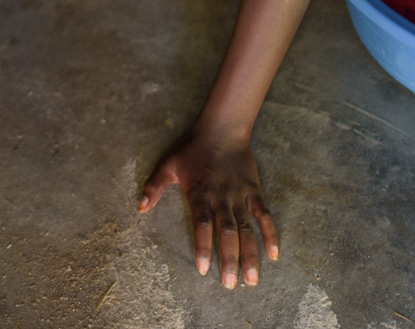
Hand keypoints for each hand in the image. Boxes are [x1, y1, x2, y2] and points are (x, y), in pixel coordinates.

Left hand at [139, 129, 278, 288]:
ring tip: (251, 279)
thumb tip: (140, 208)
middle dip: (229, 259)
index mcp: (199, 194)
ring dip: (250, 254)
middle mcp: (221, 198)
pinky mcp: (254, 192)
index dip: (203, 247)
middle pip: (226, 233)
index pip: (202, 225)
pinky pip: (265, 216)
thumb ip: (154, 188)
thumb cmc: (191, 149)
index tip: (203, 269)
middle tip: (229, 284)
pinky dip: (270, 234)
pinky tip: (274, 254)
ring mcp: (239, 196)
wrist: (221, 130)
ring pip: (247, 229)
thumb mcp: (167, 165)